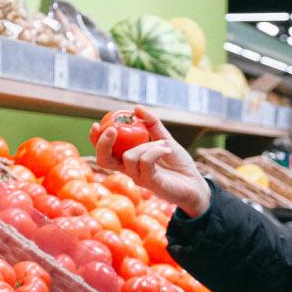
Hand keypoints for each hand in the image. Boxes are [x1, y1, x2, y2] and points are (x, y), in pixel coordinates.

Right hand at [91, 106, 210, 216]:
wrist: (196, 184)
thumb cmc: (179, 164)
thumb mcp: (165, 139)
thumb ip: (152, 124)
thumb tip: (136, 107)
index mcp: (130, 160)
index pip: (105, 152)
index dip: (96, 140)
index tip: (96, 124)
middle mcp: (130, 170)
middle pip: (104, 160)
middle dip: (103, 143)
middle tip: (112, 130)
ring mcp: (139, 178)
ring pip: (129, 157)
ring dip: (146, 145)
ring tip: (163, 146)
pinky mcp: (150, 183)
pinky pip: (145, 162)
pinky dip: (155, 150)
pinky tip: (165, 149)